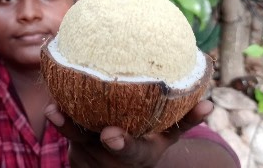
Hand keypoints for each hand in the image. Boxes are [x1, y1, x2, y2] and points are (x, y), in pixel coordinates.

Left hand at [45, 100, 214, 167]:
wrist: (123, 166)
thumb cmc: (149, 143)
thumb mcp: (168, 137)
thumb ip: (185, 120)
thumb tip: (209, 103)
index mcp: (138, 155)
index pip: (129, 151)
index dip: (121, 144)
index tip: (111, 134)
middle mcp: (111, 160)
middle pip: (89, 145)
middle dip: (74, 130)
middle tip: (59, 113)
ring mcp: (91, 158)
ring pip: (73, 141)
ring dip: (62, 124)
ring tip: (53, 108)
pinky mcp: (76, 154)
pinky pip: (66, 135)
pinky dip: (60, 120)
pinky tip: (54, 102)